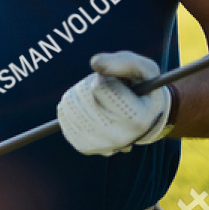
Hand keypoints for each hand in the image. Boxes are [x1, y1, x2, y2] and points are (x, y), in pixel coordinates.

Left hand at [56, 51, 172, 155]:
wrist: (145, 119)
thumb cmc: (143, 88)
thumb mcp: (143, 68)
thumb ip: (122, 62)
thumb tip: (94, 63)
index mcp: (136, 118)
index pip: (99, 87)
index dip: (104, 77)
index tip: (115, 82)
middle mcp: (118, 137)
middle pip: (82, 94)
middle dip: (89, 82)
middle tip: (104, 88)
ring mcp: (100, 145)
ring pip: (69, 104)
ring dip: (79, 92)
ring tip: (97, 97)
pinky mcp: (84, 147)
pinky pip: (63, 115)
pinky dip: (71, 105)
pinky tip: (88, 107)